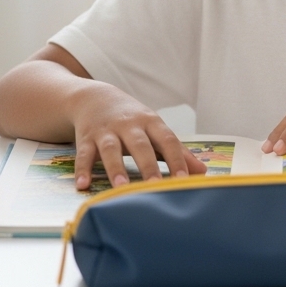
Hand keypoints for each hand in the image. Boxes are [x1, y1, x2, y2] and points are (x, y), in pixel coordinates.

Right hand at [68, 82, 207, 189]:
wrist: (95, 98)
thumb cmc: (133, 120)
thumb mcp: (155, 130)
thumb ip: (178, 152)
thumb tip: (202, 172)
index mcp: (151, 123)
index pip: (167, 141)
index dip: (177, 160)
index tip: (184, 180)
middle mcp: (129, 125)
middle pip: (140, 145)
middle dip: (148, 166)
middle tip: (155, 187)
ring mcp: (106, 131)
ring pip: (110, 150)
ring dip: (115, 169)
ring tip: (121, 188)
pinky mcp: (86, 138)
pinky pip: (83, 154)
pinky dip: (82, 169)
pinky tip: (83, 185)